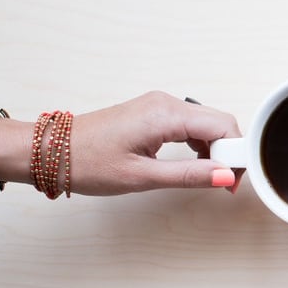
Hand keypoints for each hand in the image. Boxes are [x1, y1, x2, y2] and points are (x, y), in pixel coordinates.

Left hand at [71, 91, 242, 194]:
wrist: (49, 151)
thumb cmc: (87, 162)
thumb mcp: (142, 176)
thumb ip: (189, 175)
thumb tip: (226, 177)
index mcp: (165, 114)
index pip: (223, 126)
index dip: (237, 153)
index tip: (235, 181)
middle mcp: (166, 103)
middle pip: (219, 122)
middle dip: (230, 152)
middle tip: (226, 184)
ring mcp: (159, 106)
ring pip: (207, 123)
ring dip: (216, 149)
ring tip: (211, 178)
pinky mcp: (153, 113)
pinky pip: (190, 124)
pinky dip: (200, 144)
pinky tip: (196, 164)